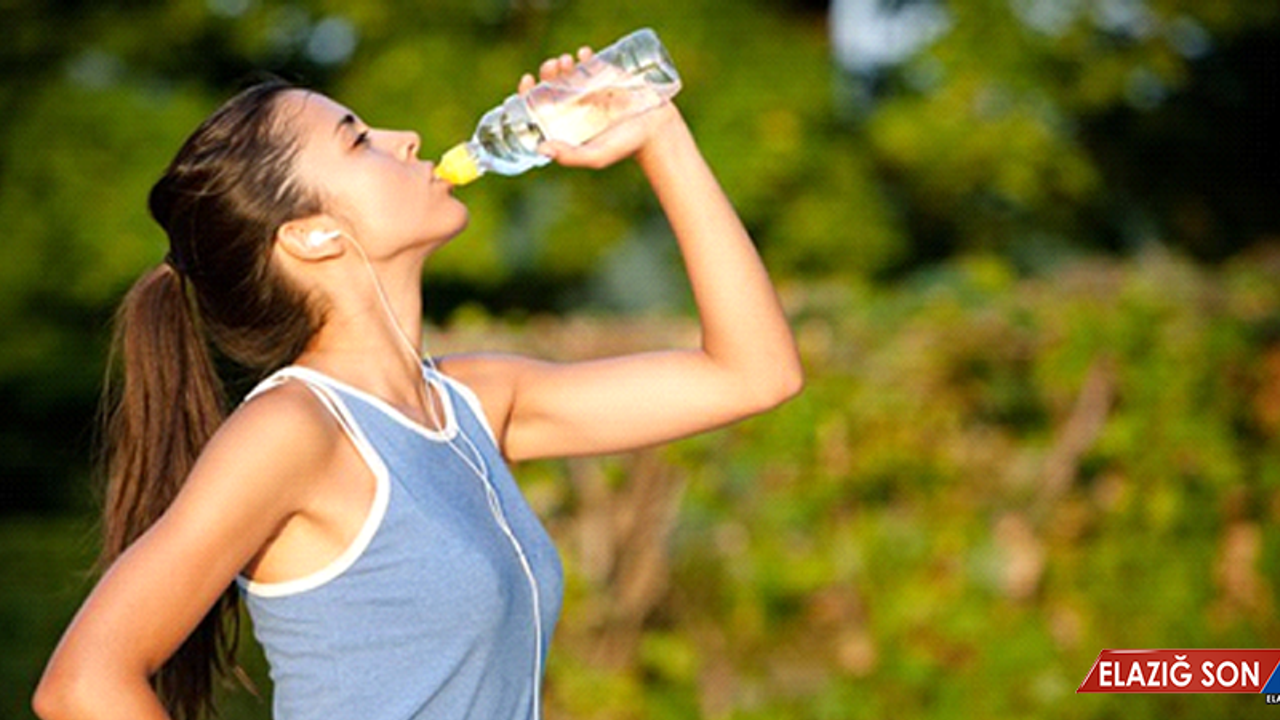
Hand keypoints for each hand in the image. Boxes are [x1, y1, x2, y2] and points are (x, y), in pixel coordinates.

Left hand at [518, 47, 682, 170]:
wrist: (656, 130)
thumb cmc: (626, 147)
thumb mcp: (596, 156)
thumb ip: (571, 156)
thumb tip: (541, 149)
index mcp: (566, 123)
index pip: (539, 106)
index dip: (528, 92)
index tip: (528, 81)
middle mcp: (575, 106)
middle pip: (551, 84)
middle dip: (547, 72)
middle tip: (553, 67)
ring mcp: (590, 89)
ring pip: (568, 71)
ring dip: (562, 62)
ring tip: (566, 61)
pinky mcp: (607, 77)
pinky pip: (590, 62)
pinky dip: (584, 55)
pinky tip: (584, 54)